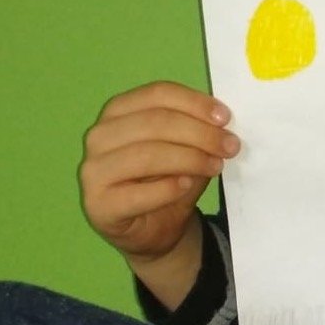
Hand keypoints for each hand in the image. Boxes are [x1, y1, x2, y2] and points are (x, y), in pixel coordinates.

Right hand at [79, 81, 239, 268]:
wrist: (152, 230)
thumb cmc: (167, 181)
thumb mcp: (186, 150)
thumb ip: (198, 132)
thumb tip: (221, 123)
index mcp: (118, 111)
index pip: (158, 94)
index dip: (194, 103)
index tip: (225, 118)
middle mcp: (100, 136)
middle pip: (155, 122)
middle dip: (199, 133)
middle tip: (230, 146)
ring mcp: (94, 171)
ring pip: (147, 154)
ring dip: (189, 159)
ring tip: (215, 166)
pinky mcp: (99, 205)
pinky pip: (137, 194)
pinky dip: (167, 188)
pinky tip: (186, 185)